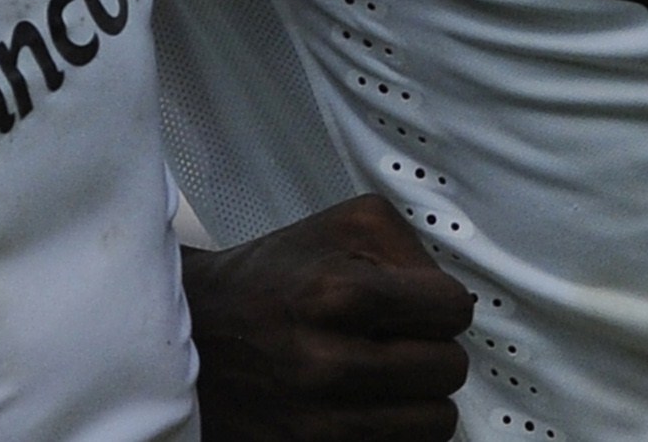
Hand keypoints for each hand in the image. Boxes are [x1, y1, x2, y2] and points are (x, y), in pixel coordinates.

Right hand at [181, 194, 474, 441]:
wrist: (194, 337)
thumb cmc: (266, 283)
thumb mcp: (338, 226)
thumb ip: (409, 248)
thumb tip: (451, 297)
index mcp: (335, 296)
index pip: (453, 311)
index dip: (440, 303)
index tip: (421, 305)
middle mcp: (326, 366)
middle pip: (449, 371)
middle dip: (431, 350)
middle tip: (398, 340)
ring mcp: (317, 425)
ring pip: (434, 425)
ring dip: (416, 399)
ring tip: (382, 374)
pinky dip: (390, 430)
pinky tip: (364, 403)